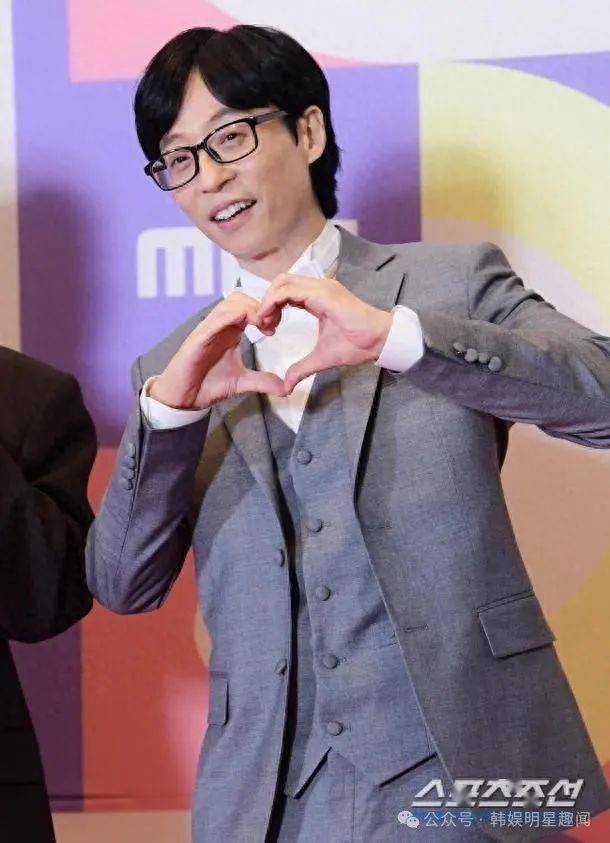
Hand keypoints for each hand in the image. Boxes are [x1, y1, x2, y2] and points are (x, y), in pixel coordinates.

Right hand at [149, 292, 285, 408]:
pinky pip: (215, 320)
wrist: (183, 398)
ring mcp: (208, 330)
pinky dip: (230, 316)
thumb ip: (263, 381)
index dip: (265, 311)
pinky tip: (244, 321)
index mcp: (230, 331)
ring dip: (249, 309)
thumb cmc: (208, 384)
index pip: (249, 307)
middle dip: (259, 306)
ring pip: (229, 304)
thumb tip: (286, 388)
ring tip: (262, 325)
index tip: (275, 328)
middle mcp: (220, 326)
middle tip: (271, 325)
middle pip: (241, 298)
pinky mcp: (198, 338)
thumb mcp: (242, 382)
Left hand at [254, 274, 392, 392]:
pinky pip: (289, 291)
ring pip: (282, 282)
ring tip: (264, 323)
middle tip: (263, 325)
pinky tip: (269, 319)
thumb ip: (302, 368)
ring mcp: (320, 287)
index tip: (267, 328)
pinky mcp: (323, 293)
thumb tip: (287, 385)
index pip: (286, 292)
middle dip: (266, 301)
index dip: (272, 306)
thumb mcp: (321, 358)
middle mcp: (318, 288)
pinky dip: (274, 301)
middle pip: (281, 282)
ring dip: (268, 301)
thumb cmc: (356, 345)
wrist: (378, 340)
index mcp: (317, 297)